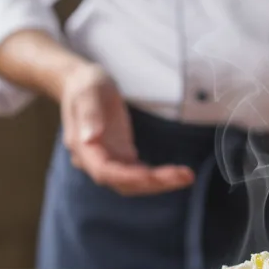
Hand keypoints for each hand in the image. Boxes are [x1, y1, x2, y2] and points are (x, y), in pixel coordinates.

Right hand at [61, 65, 194, 195]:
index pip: (105, 172)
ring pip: (134, 182)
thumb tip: (91, 137)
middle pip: (124, 183)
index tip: (153, 176)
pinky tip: (176, 175)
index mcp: (83, 148)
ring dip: (159, 182)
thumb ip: (90, 113)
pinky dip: (157, 176)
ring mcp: (108, 160)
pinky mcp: (120, 156)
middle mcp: (94, 161)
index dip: (129, 177)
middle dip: (154, 183)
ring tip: (186, 176)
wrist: (83, 84)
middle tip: (185, 177)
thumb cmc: (86, 85)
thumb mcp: (88, 91)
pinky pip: (139, 173)